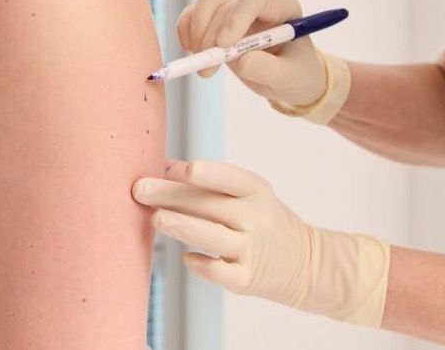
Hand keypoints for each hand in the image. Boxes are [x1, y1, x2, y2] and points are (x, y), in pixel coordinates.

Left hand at [132, 160, 389, 325]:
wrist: (304, 261)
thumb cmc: (263, 219)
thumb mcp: (250, 192)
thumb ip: (211, 182)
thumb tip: (164, 166)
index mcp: (255, 190)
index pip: (229, 177)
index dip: (203, 172)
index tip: (170, 167)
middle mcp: (254, 217)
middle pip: (210, 204)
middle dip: (173, 196)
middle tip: (140, 189)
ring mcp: (251, 248)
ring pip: (213, 236)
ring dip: (183, 226)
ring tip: (156, 219)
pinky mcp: (246, 278)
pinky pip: (220, 272)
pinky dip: (203, 264)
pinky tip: (186, 258)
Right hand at [176, 0, 326, 106]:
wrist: (290, 79)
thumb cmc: (297, 74)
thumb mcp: (289, 77)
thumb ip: (267, 68)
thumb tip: (239, 61)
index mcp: (283, 7)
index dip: (235, 16)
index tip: (223, 45)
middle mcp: (258, 3)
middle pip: (226, 4)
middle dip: (212, 36)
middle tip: (208, 68)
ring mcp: (237, 9)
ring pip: (207, 4)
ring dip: (197, 32)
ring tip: (203, 66)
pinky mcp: (219, 21)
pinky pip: (194, 15)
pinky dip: (186, 31)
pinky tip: (191, 52)